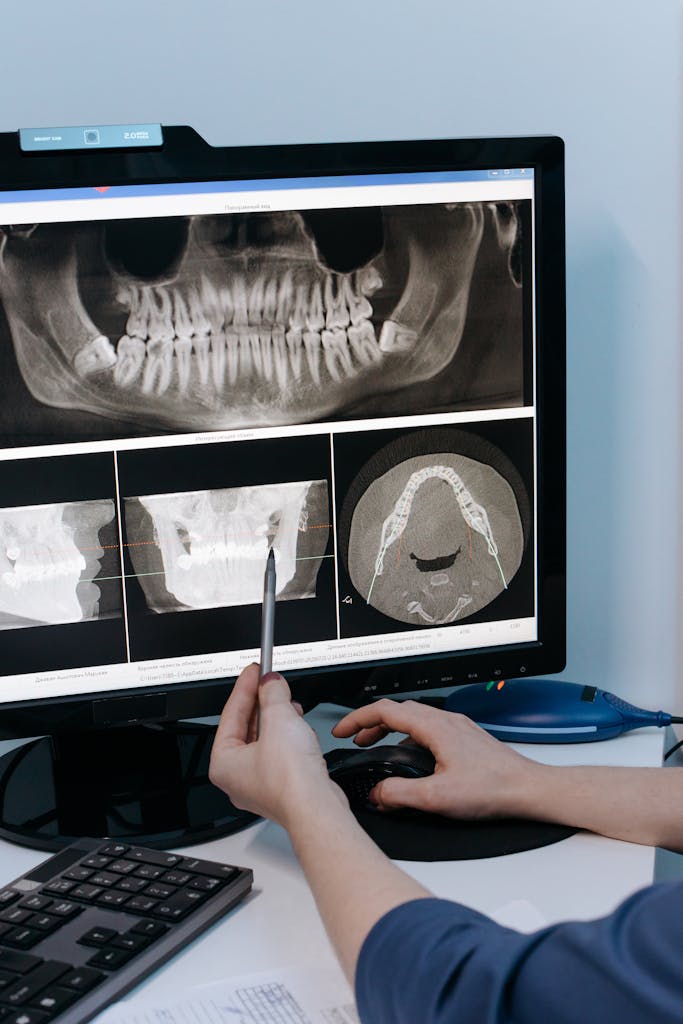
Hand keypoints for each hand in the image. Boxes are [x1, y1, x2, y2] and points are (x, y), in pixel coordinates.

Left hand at [209, 663, 344, 827]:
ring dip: (278, 719)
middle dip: (263, 703)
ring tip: (288, 703)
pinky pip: (281, 753)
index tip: (254, 671)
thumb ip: (273, 695)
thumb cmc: (289, 779)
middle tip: (271, 682)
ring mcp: (260, 783)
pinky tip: (300, 727)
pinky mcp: (282, 786)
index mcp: (223, 764)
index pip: (230, 715)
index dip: (244, 688)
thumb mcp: (278, 720)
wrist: (316, 808)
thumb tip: (271, 683)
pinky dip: (289, 737)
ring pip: (265, 740)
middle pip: (247, 727)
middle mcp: (237, 777)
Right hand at [332, 699, 540, 818]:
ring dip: (391, 730)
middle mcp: (446, 721)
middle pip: (398, 711)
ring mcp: (457, 728)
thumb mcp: (437, 798)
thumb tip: (377, 793)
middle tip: (356, 739)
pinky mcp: (466, 739)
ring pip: (415, 719)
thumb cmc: (493, 789)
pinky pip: (429, 730)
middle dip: (371, 723)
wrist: (528, 790)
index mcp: (434, 727)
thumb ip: (399, 794)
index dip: (358, 718)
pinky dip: (410, 738)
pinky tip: (412, 760)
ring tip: (378, 747)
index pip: (385, 711)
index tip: (341, 730)